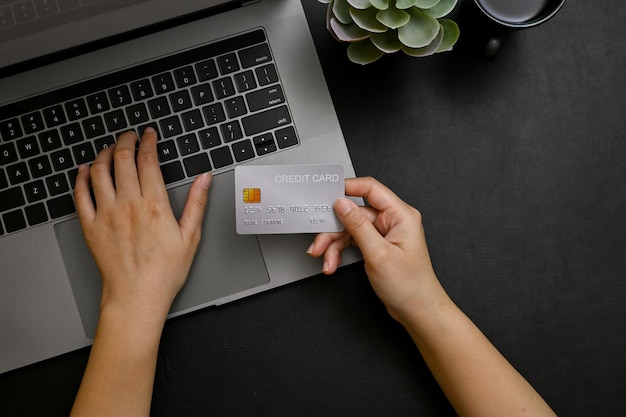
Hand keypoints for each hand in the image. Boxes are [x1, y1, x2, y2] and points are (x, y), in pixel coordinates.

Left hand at [74, 129, 210, 321]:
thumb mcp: (190, 236)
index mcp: (154, 205)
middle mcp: (127, 205)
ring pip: (99, 172)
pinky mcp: (91, 226)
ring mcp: (106, 214)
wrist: (137, 296)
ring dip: (104, 154)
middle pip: (121, 159)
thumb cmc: (164, 272)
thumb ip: (197, 203)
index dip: (148, 142)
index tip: (149, 135)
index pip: (148, 161)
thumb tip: (204, 179)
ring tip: (110, 149)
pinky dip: (82, 177)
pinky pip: (80, 194)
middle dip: (126, 141)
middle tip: (130, 136)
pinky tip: (86, 170)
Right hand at [308, 177, 442, 321]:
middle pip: (354, 213)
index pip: (370, 189)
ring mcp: (384, 233)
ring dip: (334, 244)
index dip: (347, 188)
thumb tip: (342, 204)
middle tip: (319, 242)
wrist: (417, 310)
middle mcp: (393, 221)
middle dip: (334, 229)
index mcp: (401, 215)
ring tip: (326, 260)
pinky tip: (333, 263)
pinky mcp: (377, 246)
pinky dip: (340, 252)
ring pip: (350, 229)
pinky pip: (353, 241)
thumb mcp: (379, 254)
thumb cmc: (409, 286)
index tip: (327, 194)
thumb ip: (358, 226)